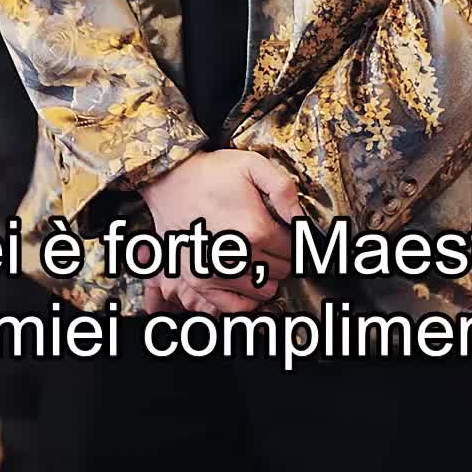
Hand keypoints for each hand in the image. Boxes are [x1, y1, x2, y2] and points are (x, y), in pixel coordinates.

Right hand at [141, 148, 298, 316]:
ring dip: (266, 276)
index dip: (293, 239)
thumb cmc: (213, 173)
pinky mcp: (199, 282)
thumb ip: (284, 189)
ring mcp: (216, 273)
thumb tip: (301, 219)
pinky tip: (246, 280)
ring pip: (264, 290)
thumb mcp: (253, 164)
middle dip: (280, 257)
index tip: (282, 229)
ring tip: (257, 256)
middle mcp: (237, 256)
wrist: (171, 181)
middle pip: (281, 270)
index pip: (294, 250)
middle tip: (268, 240)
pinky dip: (247, 298)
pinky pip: (236, 307)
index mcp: (255, 229)